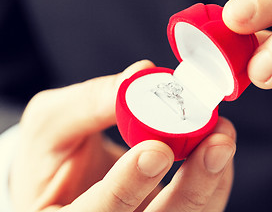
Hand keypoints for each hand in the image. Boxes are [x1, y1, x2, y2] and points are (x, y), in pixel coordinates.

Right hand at [10, 60, 235, 211]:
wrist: (64, 172)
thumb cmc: (50, 151)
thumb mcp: (53, 122)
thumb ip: (90, 102)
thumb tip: (141, 72)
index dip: (125, 188)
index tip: (156, 149)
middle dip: (191, 188)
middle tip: (216, 143)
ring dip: (211, 182)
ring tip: (221, 137)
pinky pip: (200, 207)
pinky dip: (214, 179)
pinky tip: (215, 146)